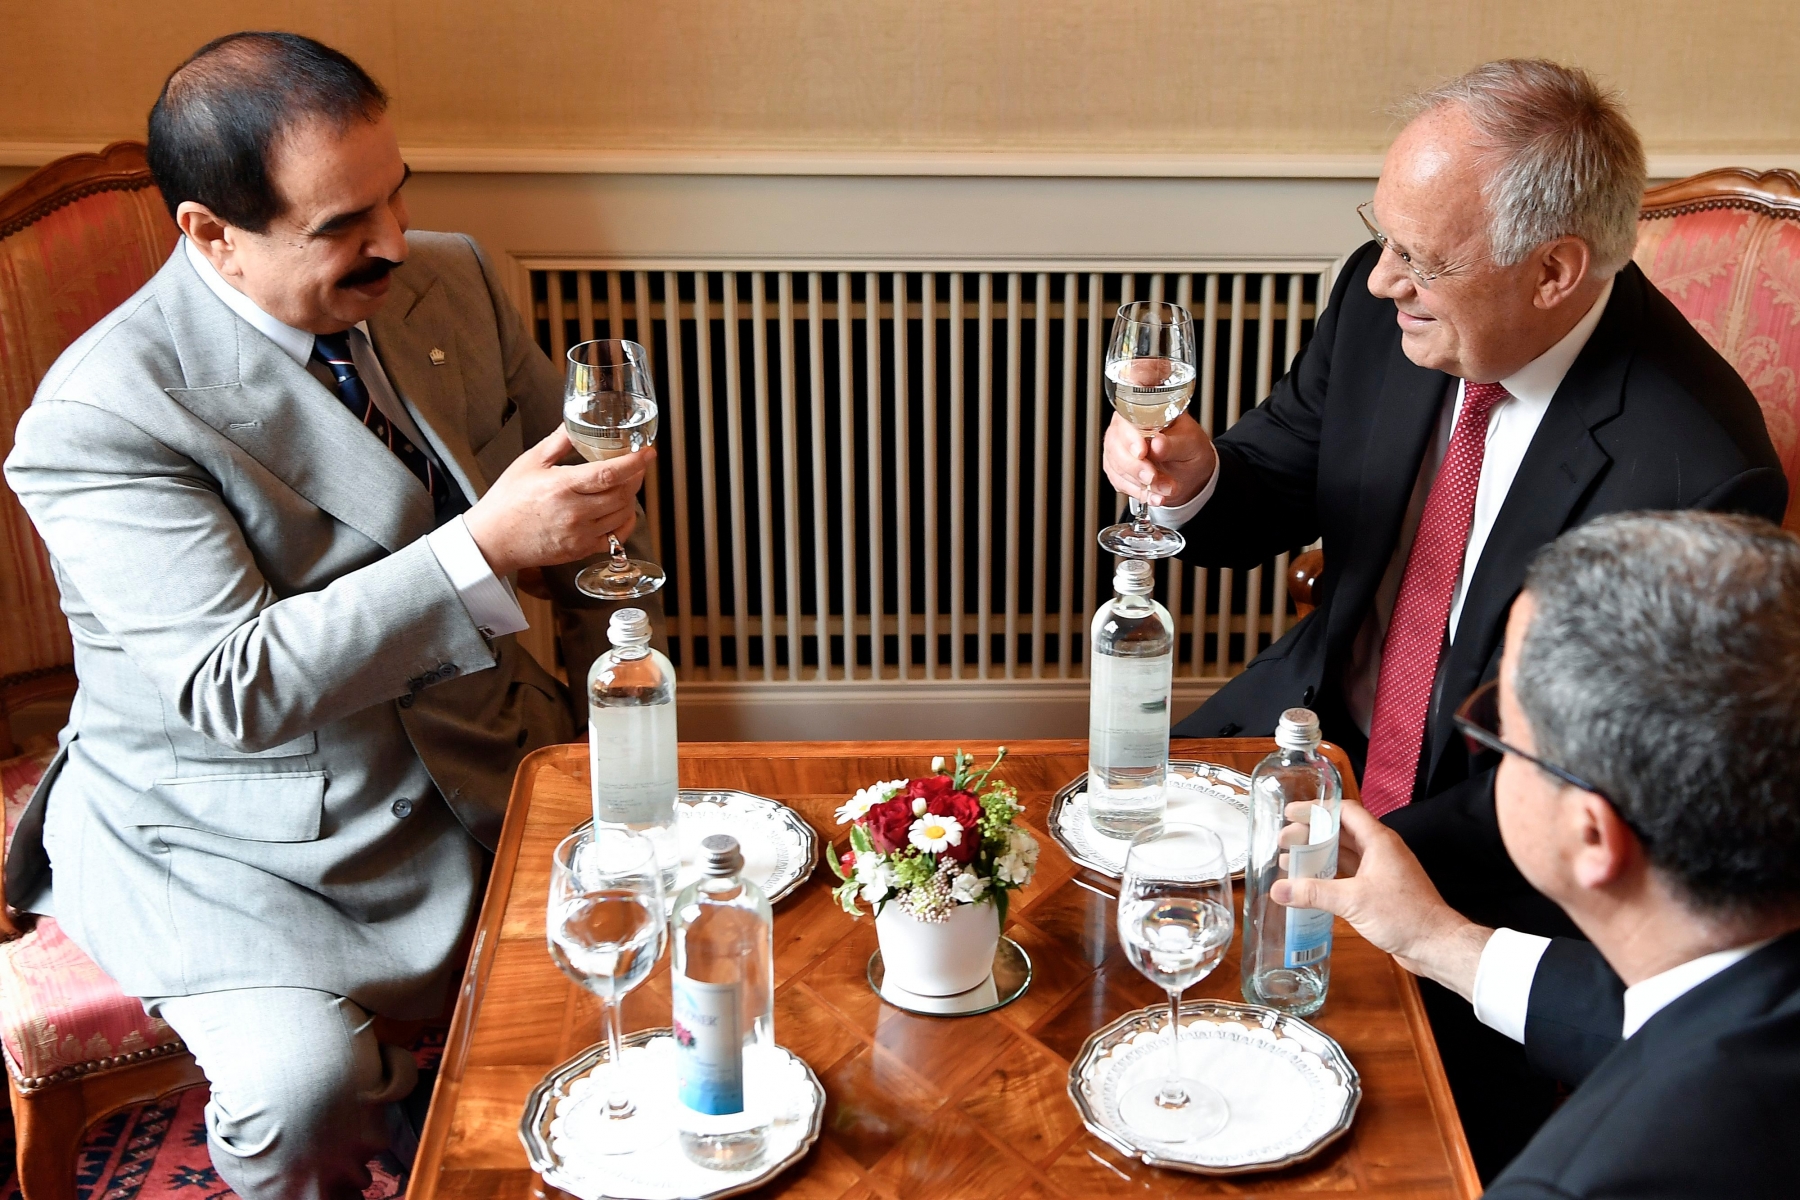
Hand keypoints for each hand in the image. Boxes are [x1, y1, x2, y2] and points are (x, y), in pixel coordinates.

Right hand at [463, 428, 652, 577]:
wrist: (493, 540)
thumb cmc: (507, 501)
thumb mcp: (530, 463)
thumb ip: (558, 442)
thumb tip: (575, 422)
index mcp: (562, 487)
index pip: (609, 474)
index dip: (634, 462)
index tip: (647, 452)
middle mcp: (575, 513)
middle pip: (622, 493)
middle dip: (635, 477)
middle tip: (636, 464)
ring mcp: (580, 534)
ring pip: (622, 514)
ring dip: (630, 497)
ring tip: (625, 484)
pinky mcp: (581, 550)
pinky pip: (616, 537)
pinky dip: (625, 522)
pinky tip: (620, 510)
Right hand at [1102, 412, 1217, 508]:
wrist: (1190, 471)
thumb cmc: (1190, 448)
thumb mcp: (1191, 443)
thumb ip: (1174, 444)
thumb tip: (1157, 443)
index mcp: (1143, 412)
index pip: (1128, 420)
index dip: (1131, 437)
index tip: (1141, 452)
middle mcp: (1126, 428)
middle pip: (1116, 446)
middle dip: (1135, 467)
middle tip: (1153, 477)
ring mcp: (1118, 449)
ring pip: (1116, 467)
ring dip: (1140, 483)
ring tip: (1164, 488)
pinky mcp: (1117, 468)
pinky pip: (1119, 482)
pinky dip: (1138, 492)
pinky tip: (1154, 496)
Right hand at [1272, 802, 1492, 1001]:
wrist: (1435, 944)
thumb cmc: (1403, 915)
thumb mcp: (1353, 901)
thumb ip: (1313, 893)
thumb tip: (1277, 889)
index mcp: (1378, 841)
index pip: (1344, 811)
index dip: (1317, 809)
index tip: (1291, 814)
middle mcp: (1380, 850)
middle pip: (1341, 832)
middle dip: (1311, 834)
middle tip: (1283, 842)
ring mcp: (1380, 871)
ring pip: (1344, 854)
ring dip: (1318, 855)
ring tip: (1289, 861)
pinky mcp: (1379, 890)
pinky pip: (1349, 874)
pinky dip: (1328, 876)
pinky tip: (1310, 885)